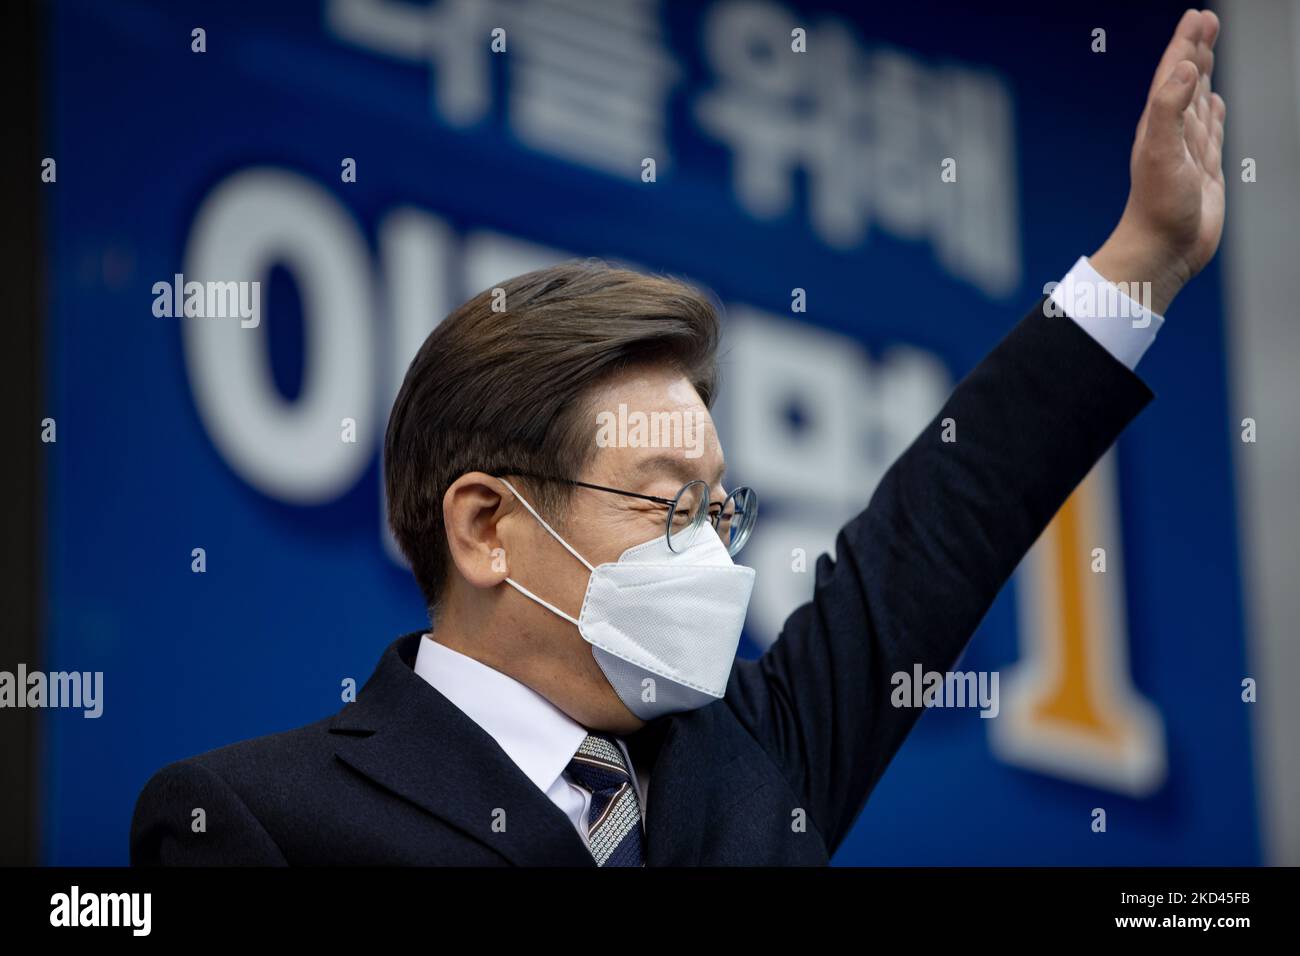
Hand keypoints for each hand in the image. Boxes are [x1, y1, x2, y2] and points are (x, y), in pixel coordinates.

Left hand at [1091, 9, 1225, 313]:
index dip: (1185, 44)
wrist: (1162, 251)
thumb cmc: (1157, 209)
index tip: (1197, 17)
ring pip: (1198, 102)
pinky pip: (1210, 132)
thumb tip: (1184, 69)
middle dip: (1196, 49)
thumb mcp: (1160, 152)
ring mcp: (1188, 152)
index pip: (1173, 74)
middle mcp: (1172, 134)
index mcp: (1158, 125)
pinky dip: (1213, 113)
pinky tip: (1213, 103)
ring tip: (1208, 51)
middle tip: (1206, 20)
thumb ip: (1169, 108)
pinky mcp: (1203, 171)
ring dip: (1204, 75)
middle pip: (1186, 81)